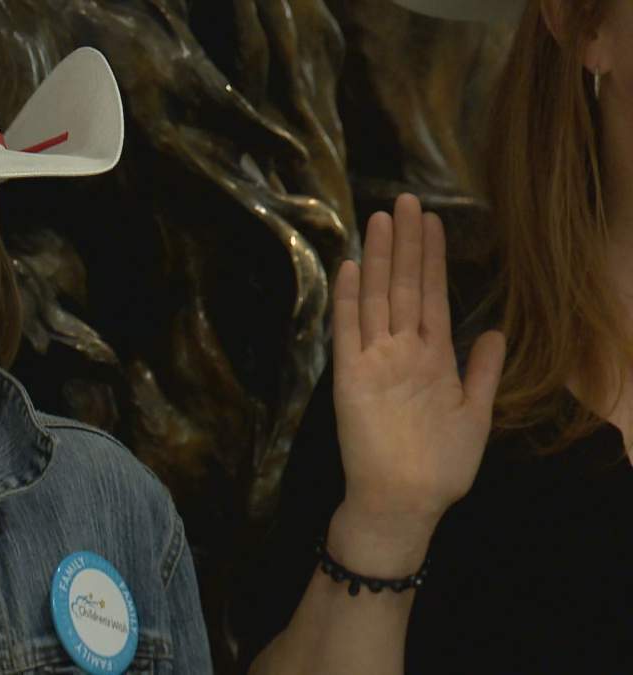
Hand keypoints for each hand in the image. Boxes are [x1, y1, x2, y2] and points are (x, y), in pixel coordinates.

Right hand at [329, 195, 505, 570]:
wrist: (404, 502)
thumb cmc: (441, 466)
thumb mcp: (476, 415)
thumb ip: (484, 371)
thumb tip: (495, 330)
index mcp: (433, 356)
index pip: (431, 295)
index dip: (432, 258)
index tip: (432, 221)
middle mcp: (402, 350)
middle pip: (404, 287)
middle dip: (406, 244)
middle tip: (406, 199)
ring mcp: (375, 361)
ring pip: (378, 299)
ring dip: (379, 259)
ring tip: (382, 218)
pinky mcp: (351, 378)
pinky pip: (348, 332)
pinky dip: (349, 300)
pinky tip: (350, 267)